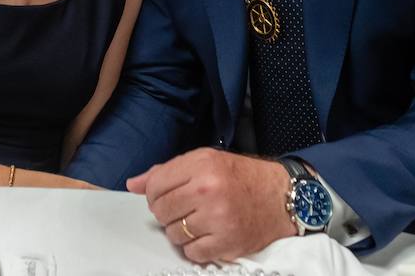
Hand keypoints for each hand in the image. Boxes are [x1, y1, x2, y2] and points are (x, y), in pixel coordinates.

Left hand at [127, 148, 294, 262]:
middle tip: (183, 209)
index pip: (155, 185)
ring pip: (174, 234)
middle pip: (161, 211)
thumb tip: (133, 184)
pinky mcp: (227, 243)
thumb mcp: (205, 161)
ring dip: (181, 231)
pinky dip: (195, 248)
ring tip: (197, 221)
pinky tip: (207, 235)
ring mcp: (218, 219)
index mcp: (201, 165)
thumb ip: (167, 171)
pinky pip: (192, 253)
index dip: (154, 193)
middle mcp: (208, 191)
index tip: (166, 195)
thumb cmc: (241, 177)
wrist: (281, 197)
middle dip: (166, 212)